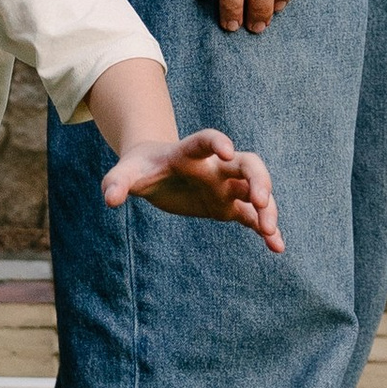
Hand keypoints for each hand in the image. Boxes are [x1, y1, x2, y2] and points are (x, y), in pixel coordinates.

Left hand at [102, 126, 282, 246]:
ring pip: (256, 190)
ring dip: (268, 208)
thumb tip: (110, 199)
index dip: (218, 142)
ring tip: (269, 232)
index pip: (207, 140)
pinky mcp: (227, 206)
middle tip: (261, 201)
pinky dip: (266, 230)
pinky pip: (252, 216)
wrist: (153, 173)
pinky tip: (277, 247)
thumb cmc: (140, 168)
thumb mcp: (126, 173)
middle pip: (247, 163)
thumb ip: (117, 182)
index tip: (227, 150)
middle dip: (259, 179)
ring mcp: (224, 185)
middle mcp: (215, 166)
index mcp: (189, 152)